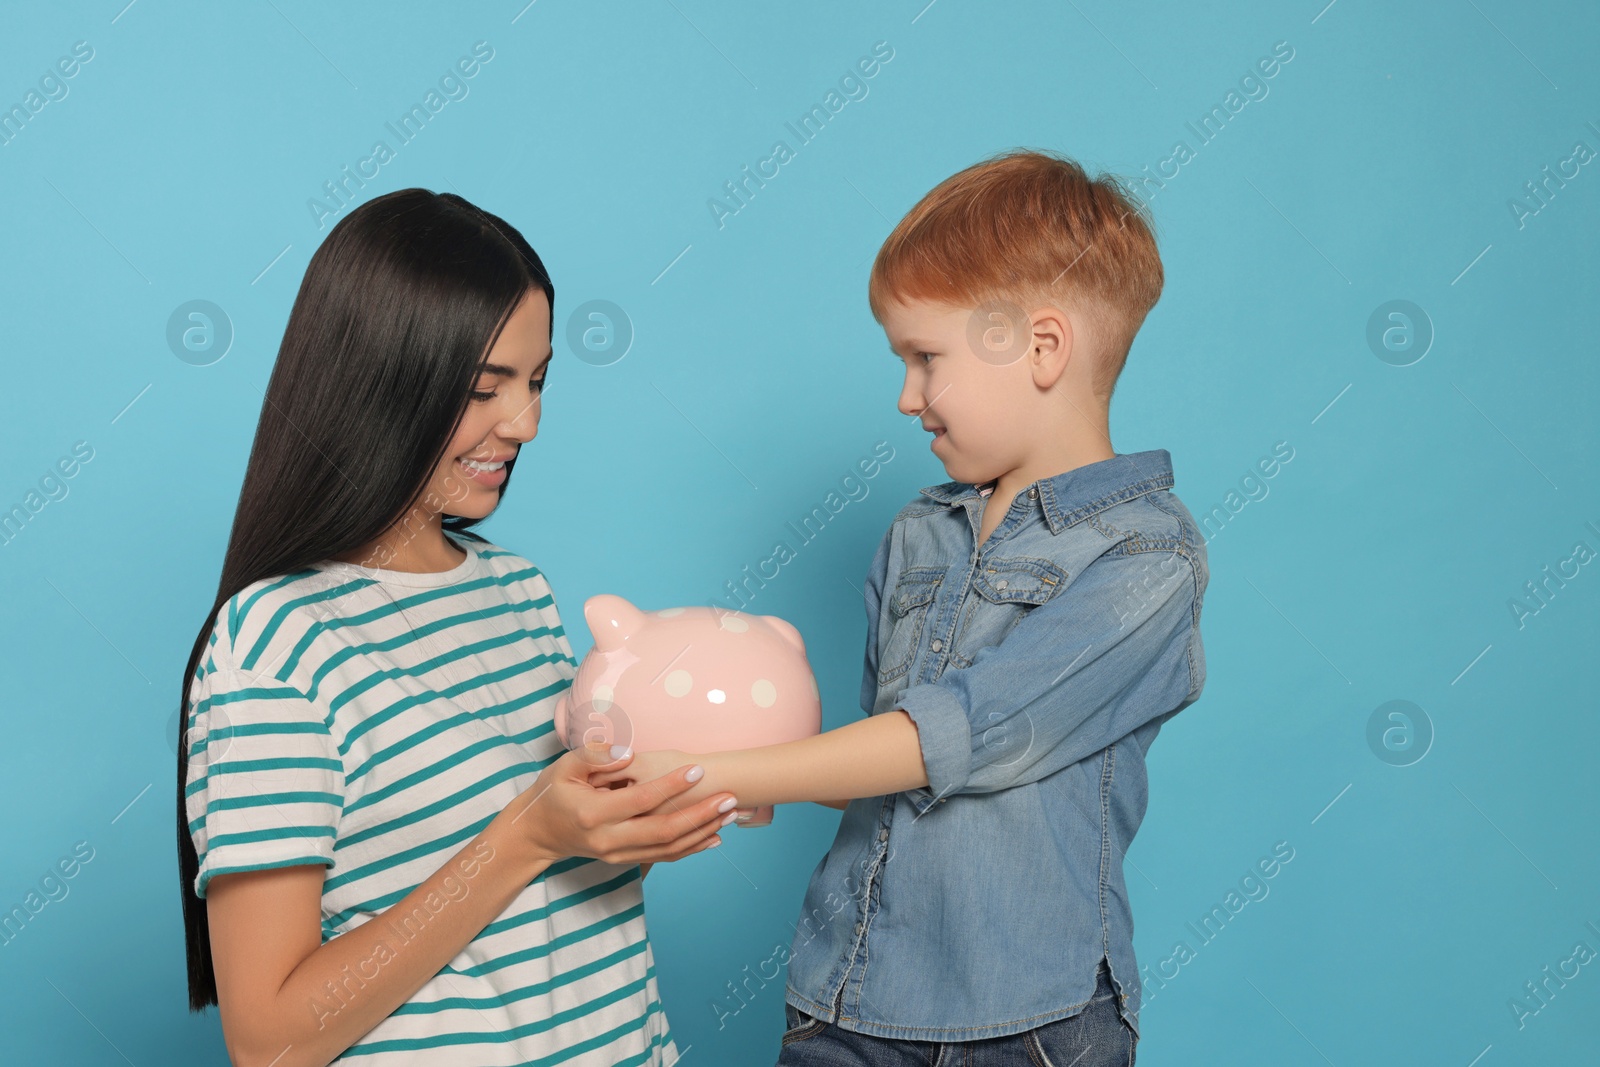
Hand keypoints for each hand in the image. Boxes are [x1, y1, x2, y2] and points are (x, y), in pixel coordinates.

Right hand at [496, 741, 734, 865]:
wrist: (538, 832)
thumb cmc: (552, 791)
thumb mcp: (564, 765)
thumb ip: (596, 755)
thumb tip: (630, 753)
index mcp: (592, 813)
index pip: (641, 800)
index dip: (671, 786)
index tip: (697, 770)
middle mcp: (607, 840)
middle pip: (663, 831)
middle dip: (700, 814)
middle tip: (729, 798)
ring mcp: (617, 855)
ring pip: (668, 849)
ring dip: (702, 832)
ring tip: (731, 814)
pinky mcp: (624, 861)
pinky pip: (663, 857)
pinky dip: (691, 849)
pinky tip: (714, 836)